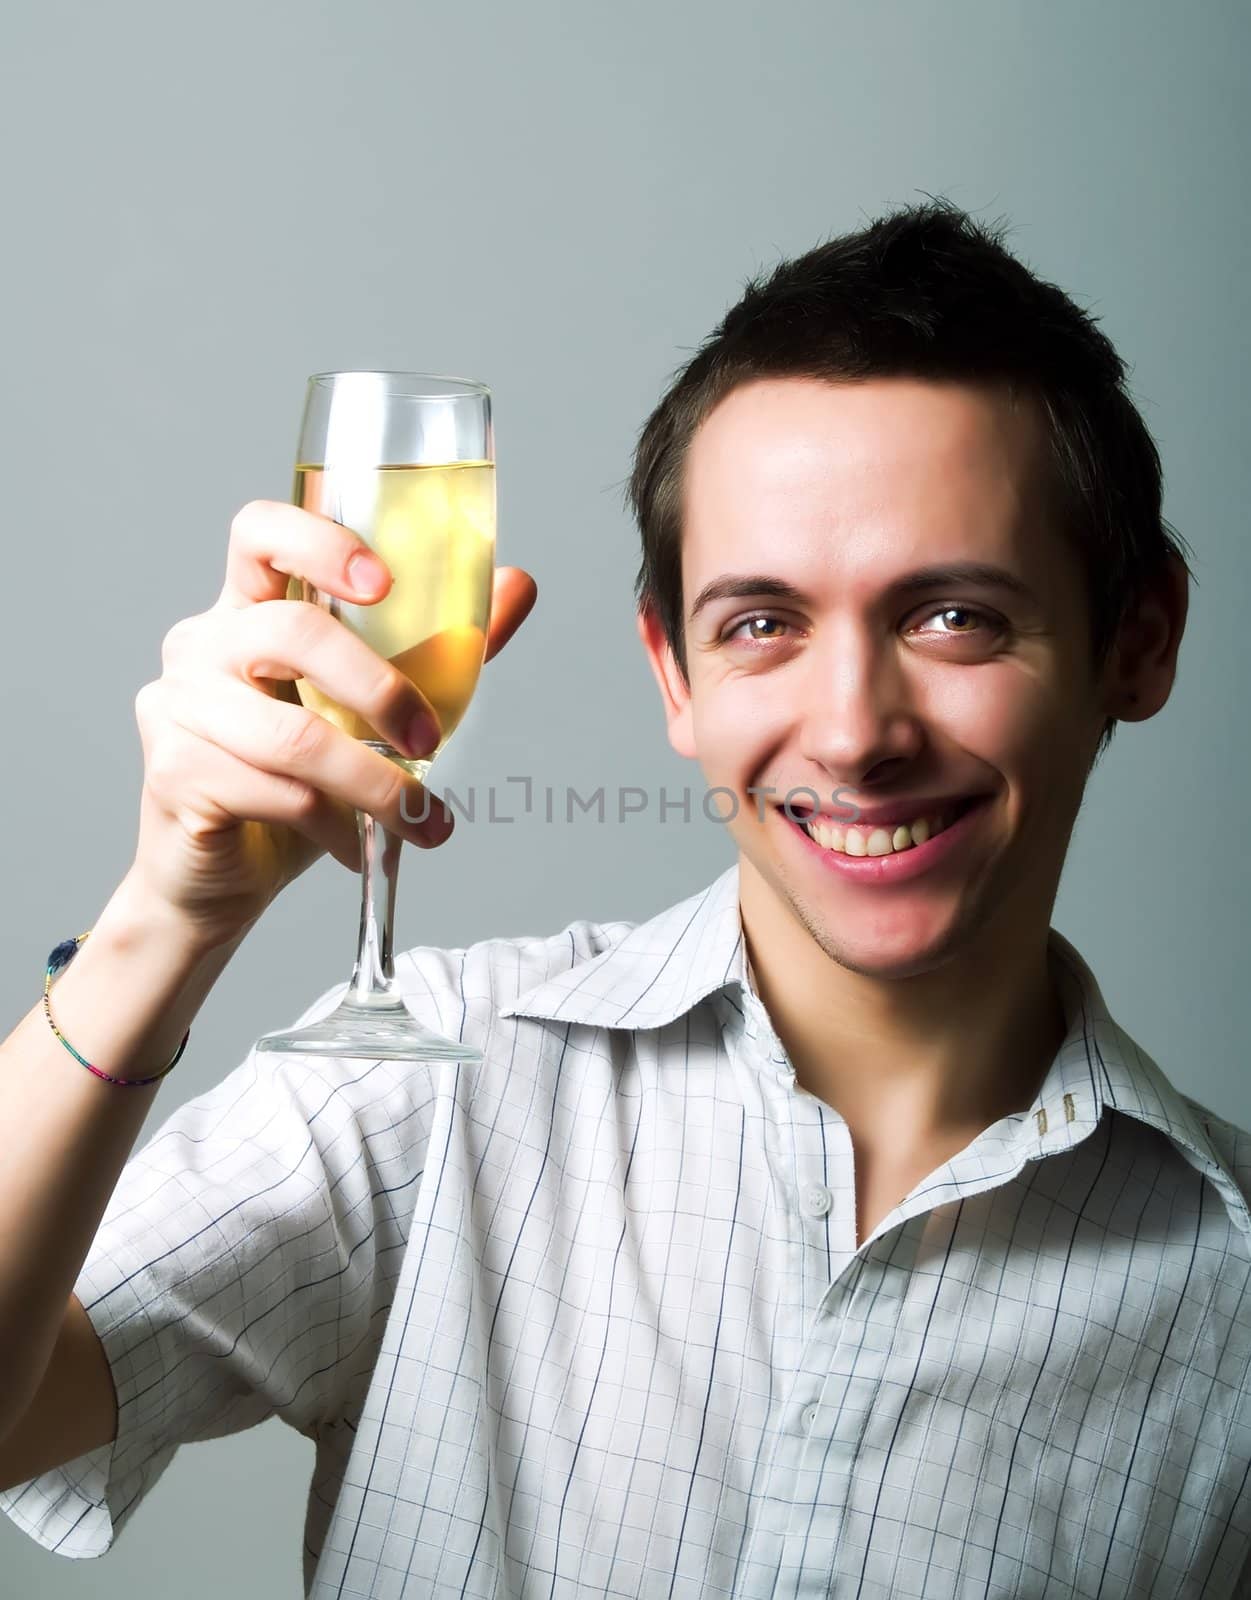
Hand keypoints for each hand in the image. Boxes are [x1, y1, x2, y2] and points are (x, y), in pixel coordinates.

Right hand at [126, 500, 537, 950]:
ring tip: (417, 818)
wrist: (217, 879)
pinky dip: (334, 826)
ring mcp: (177, 708)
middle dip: (381, 688)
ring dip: (373, 782)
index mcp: (247, 611)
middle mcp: (201, 646)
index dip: (318, 541)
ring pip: (293, 734)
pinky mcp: (175, 773)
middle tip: (432, 741)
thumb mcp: (372, 712)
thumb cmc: (291, 785)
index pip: (259, 534)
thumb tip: (518, 584)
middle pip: (291, 631)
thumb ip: (437, 649)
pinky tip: (357, 847)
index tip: (384, 584)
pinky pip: (275, 793)